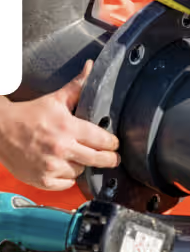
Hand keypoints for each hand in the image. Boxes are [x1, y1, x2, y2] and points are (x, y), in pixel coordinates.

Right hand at [0, 61, 119, 189]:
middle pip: (96, 159)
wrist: (2, 131)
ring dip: (83, 166)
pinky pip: (66, 184)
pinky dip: (68, 178)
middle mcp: (61, 148)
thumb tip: (90, 66)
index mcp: (68, 127)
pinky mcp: (42, 180)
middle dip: (109, 159)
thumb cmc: (30, 114)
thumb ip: (77, 85)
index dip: (112, 143)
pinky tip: (66, 167)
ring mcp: (51, 166)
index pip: (100, 139)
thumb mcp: (56, 98)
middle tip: (114, 159)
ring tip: (80, 157)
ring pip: (81, 171)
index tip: (116, 144)